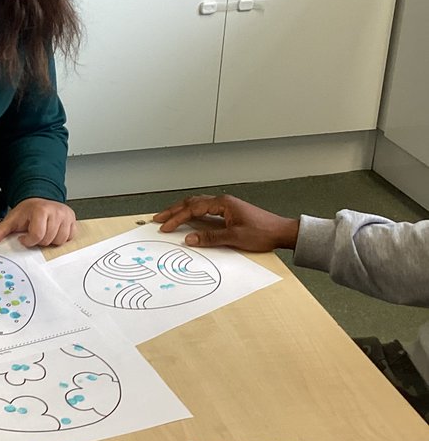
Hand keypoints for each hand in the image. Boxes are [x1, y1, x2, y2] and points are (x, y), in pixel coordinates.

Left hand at [0, 198, 75, 248]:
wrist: (39, 199)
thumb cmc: (27, 210)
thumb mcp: (12, 219)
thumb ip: (1, 231)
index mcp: (41, 210)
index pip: (37, 235)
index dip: (29, 240)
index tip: (24, 237)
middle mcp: (55, 211)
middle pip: (48, 239)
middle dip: (39, 240)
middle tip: (34, 233)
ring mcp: (66, 215)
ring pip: (59, 241)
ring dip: (50, 240)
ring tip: (44, 232)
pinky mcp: (73, 220)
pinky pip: (69, 238)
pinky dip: (61, 238)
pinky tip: (53, 231)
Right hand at [153, 194, 299, 251]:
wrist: (282, 232)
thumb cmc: (263, 232)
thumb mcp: (235, 237)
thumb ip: (210, 238)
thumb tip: (189, 239)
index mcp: (223, 203)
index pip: (193, 209)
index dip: (176, 218)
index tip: (164, 226)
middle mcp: (223, 201)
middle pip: (192, 203)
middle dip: (173, 211)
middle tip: (158, 218)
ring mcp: (226, 206)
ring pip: (197, 205)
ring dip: (182, 211)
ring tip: (168, 218)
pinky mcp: (229, 213)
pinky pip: (205, 210)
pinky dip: (192, 215)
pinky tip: (188, 221)